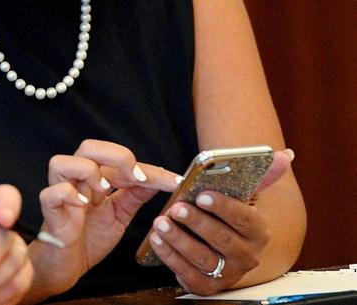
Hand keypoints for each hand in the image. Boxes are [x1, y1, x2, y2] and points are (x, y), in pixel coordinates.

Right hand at [27, 140, 179, 299]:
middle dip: (117, 157)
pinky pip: (51, 193)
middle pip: (88, 147)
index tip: (175, 181)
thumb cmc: (89, 238)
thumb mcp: (120, 215)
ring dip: (88, 172)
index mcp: (94, 178)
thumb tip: (160, 179)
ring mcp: (60, 194)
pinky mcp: (50, 212)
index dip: (150, 169)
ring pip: (62, 162)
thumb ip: (135, 195)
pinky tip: (83, 205)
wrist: (68, 266)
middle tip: (136, 178)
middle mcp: (76, 181)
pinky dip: (68, 195)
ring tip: (104, 193)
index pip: (121, 161)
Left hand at [145, 149, 292, 294]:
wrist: (216, 249)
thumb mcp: (240, 198)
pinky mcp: (206, 286)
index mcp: (258, 232)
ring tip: (160, 222)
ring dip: (179, 239)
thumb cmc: (225, 218)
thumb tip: (284, 155)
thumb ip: (260, 177)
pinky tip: (157, 240)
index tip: (202, 195)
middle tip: (176, 208)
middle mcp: (247, 256)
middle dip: (197, 222)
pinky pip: (186, 273)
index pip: (245, 219)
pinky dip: (169, 256)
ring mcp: (227, 273)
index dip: (224, 207)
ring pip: (203, 257)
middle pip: (222, 239)